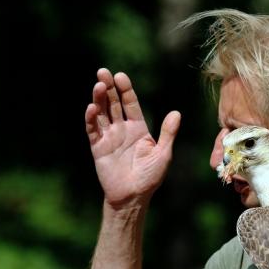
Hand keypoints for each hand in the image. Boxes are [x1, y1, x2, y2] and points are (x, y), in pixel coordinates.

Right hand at [85, 68, 180, 207]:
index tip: (120, 76)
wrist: (133, 196)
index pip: (130, 104)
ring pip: (102, 113)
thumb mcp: (163, 154)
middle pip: (113, 104)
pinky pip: (93, 130)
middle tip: (103, 72)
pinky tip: (91, 108)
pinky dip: (91, 119)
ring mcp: (109, 137)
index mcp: (138, 128)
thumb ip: (168, 133)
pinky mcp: (98, 148)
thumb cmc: (150, 177)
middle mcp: (122, 129)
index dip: (125, 90)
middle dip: (109, 88)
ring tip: (98, 85)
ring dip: (99, 99)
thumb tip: (176, 112)